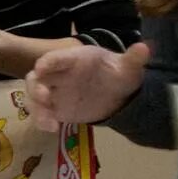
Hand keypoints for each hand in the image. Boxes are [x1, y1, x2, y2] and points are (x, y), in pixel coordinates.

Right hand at [25, 41, 150, 130]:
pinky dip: (42, 120)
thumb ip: (133, 59)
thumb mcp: (127, 68)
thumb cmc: (117, 75)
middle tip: (44, 97)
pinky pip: (41, 113)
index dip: (48, 62)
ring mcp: (55, 92)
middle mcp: (59, 74)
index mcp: (74, 59)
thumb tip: (143, 49)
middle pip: (36, 77)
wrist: (115, 94)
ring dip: (36, 108)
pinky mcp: (55, 109)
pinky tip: (53, 129)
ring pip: (33, 97)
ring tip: (48, 122)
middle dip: (35, 87)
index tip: (41, 68)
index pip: (57, 58)